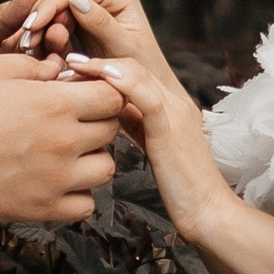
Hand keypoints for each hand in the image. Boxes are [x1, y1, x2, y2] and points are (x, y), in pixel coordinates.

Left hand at [0, 0, 65, 92]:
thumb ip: (3, 17)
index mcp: (24, 31)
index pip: (47, 15)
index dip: (51, 13)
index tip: (44, 17)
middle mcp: (39, 51)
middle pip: (63, 37)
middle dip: (61, 34)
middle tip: (57, 34)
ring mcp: (44, 75)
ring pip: (67, 63)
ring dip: (64, 58)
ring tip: (55, 58)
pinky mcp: (46, 98)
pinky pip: (61, 89)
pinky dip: (63, 83)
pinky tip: (57, 81)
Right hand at [0, 51, 125, 224]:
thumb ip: (33, 66)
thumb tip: (61, 68)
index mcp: (55, 104)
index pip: (114, 94)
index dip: (102, 89)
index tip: (85, 91)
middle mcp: (64, 142)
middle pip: (112, 129)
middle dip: (98, 119)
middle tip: (73, 118)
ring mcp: (57, 179)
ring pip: (107, 168)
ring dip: (93, 157)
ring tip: (67, 151)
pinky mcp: (44, 208)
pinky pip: (86, 205)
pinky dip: (78, 195)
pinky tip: (58, 180)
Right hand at [11, 0, 172, 82]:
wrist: (148, 94)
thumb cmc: (144, 74)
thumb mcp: (123, 49)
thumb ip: (101, 23)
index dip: (50, 6)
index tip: (32, 27)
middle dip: (40, 17)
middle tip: (24, 42)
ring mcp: (90, 9)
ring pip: (54, 9)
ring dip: (38, 27)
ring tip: (27, 49)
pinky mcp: (80, 24)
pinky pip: (54, 24)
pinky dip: (43, 37)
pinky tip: (32, 53)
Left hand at [80, 50, 224, 240]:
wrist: (210, 212)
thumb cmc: (181, 187)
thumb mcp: (153, 146)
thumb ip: (136, 124)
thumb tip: (107, 113)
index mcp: (169, 104)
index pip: (132, 71)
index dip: (100, 66)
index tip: (70, 70)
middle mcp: (174, 102)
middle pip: (132, 65)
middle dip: (96, 61)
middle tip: (62, 61)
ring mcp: (175, 113)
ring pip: (138, 73)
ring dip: (102, 65)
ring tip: (72, 64)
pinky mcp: (172, 130)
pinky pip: (148, 98)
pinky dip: (124, 83)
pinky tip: (101, 78)